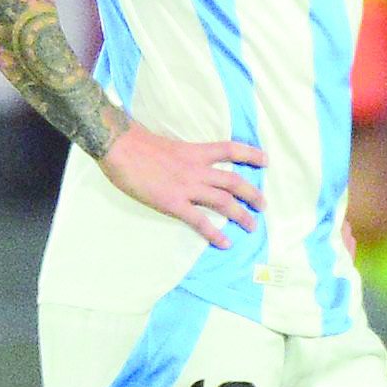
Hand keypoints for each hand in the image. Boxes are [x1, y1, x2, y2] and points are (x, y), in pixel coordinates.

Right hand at [99, 126, 266, 247]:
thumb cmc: (137, 144)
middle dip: (252, 194)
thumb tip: (184, 162)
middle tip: (263, 205)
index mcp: (195, 152)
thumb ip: (182, 156)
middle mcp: (197, 169)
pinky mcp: (173, 203)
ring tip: (252, 226)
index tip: (265, 160)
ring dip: (241, 215)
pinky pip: (200, 221)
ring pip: (224, 201)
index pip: (230, 150)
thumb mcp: (169, 145)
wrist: (120, 147)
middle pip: (233, 181)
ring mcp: (187, 187)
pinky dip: (215, 233)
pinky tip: (225, 243)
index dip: (250, 154)